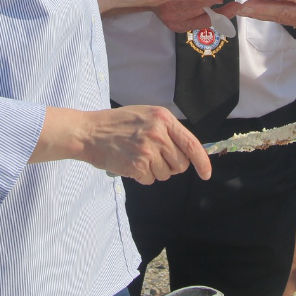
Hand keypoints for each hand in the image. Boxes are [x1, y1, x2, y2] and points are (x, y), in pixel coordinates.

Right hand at [80, 105, 211, 183]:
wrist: (89, 132)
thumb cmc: (117, 124)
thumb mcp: (145, 116)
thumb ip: (166, 130)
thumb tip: (187, 152)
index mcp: (163, 118)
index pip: (191, 144)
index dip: (202, 162)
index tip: (206, 173)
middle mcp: (158, 133)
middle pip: (180, 163)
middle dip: (171, 165)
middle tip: (153, 157)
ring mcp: (148, 150)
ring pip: (166, 174)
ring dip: (154, 171)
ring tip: (137, 157)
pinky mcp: (138, 165)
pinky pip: (150, 180)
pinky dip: (142, 176)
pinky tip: (130, 163)